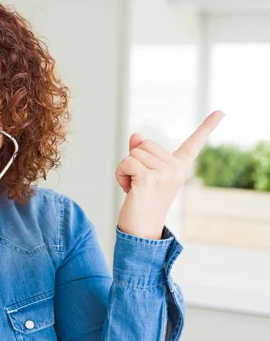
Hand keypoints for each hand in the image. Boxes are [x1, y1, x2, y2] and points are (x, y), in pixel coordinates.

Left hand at [116, 110, 224, 239]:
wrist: (142, 228)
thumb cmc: (143, 201)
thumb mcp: (144, 174)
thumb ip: (141, 153)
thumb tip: (136, 135)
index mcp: (180, 166)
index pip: (195, 143)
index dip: (208, 126)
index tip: (221, 112)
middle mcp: (176, 168)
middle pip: (145, 144)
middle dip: (135, 160)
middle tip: (139, 182)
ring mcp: (164, 173)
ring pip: (133, 153)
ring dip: (125, 169)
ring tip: (133, 187)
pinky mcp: (149, 178)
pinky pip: (126, 162)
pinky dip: (120, 174)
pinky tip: (127, 188)